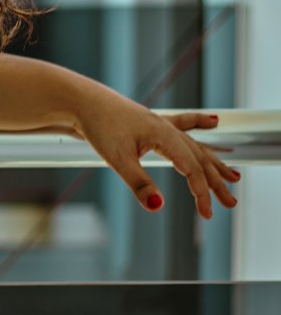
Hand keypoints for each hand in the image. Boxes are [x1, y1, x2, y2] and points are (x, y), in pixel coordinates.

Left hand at [72, 90, 240, 218]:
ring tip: (233, 176)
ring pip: (195, 145)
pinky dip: (199, 123)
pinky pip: (183, 124)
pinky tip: (213, 121)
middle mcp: (167, 128)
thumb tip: (157, 206)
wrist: (81, 100)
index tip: (206, 214)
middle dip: (216, 182)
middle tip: (231, 204)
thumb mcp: (117, 158)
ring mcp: (160, 123)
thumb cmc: (98, 124)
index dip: (201, 192)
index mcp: (163, 135)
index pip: (191, 168)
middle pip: (200, 158)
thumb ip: (139, 183)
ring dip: (213, 163)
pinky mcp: (151, 123)